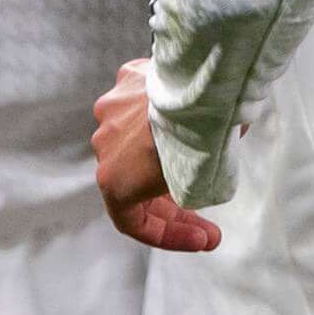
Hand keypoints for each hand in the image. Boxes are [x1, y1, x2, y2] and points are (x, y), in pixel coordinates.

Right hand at [95, 60, 217, 251]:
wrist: (201, 86)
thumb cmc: (200, 140)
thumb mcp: (201, 186)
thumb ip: (192, 192)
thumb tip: (200, 186)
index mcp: (115, 181)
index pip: (133, 221)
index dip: (169, 236)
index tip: (203, 238)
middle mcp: (104, 144)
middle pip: (134, 179)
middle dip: (174, 202)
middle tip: (210, 215)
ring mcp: (111, 108)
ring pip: (135, 135)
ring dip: (163, 147)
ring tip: (206, 150)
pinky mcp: (128, 77)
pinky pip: (143, 99)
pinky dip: (163, 110)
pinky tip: (194, 112)